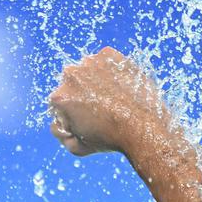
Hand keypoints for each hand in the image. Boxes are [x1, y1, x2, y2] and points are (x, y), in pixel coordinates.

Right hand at [48, 47, 169, 156]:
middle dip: (82, 94)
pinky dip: (110, 70)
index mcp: (60, 97)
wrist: (143, 126)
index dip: (72, 112)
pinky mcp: (108, 54)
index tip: (87, 119)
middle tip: (101, 108)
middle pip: (71, 84)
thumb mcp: (78, 147)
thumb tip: (58, 123)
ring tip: (113, 98)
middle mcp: (70, 75)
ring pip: (87, 71)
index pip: (59, 102)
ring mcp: (90, 62)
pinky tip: (120, 86)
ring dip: (95, 81)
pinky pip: (104, 61)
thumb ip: (60, 134)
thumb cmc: (111, 139)